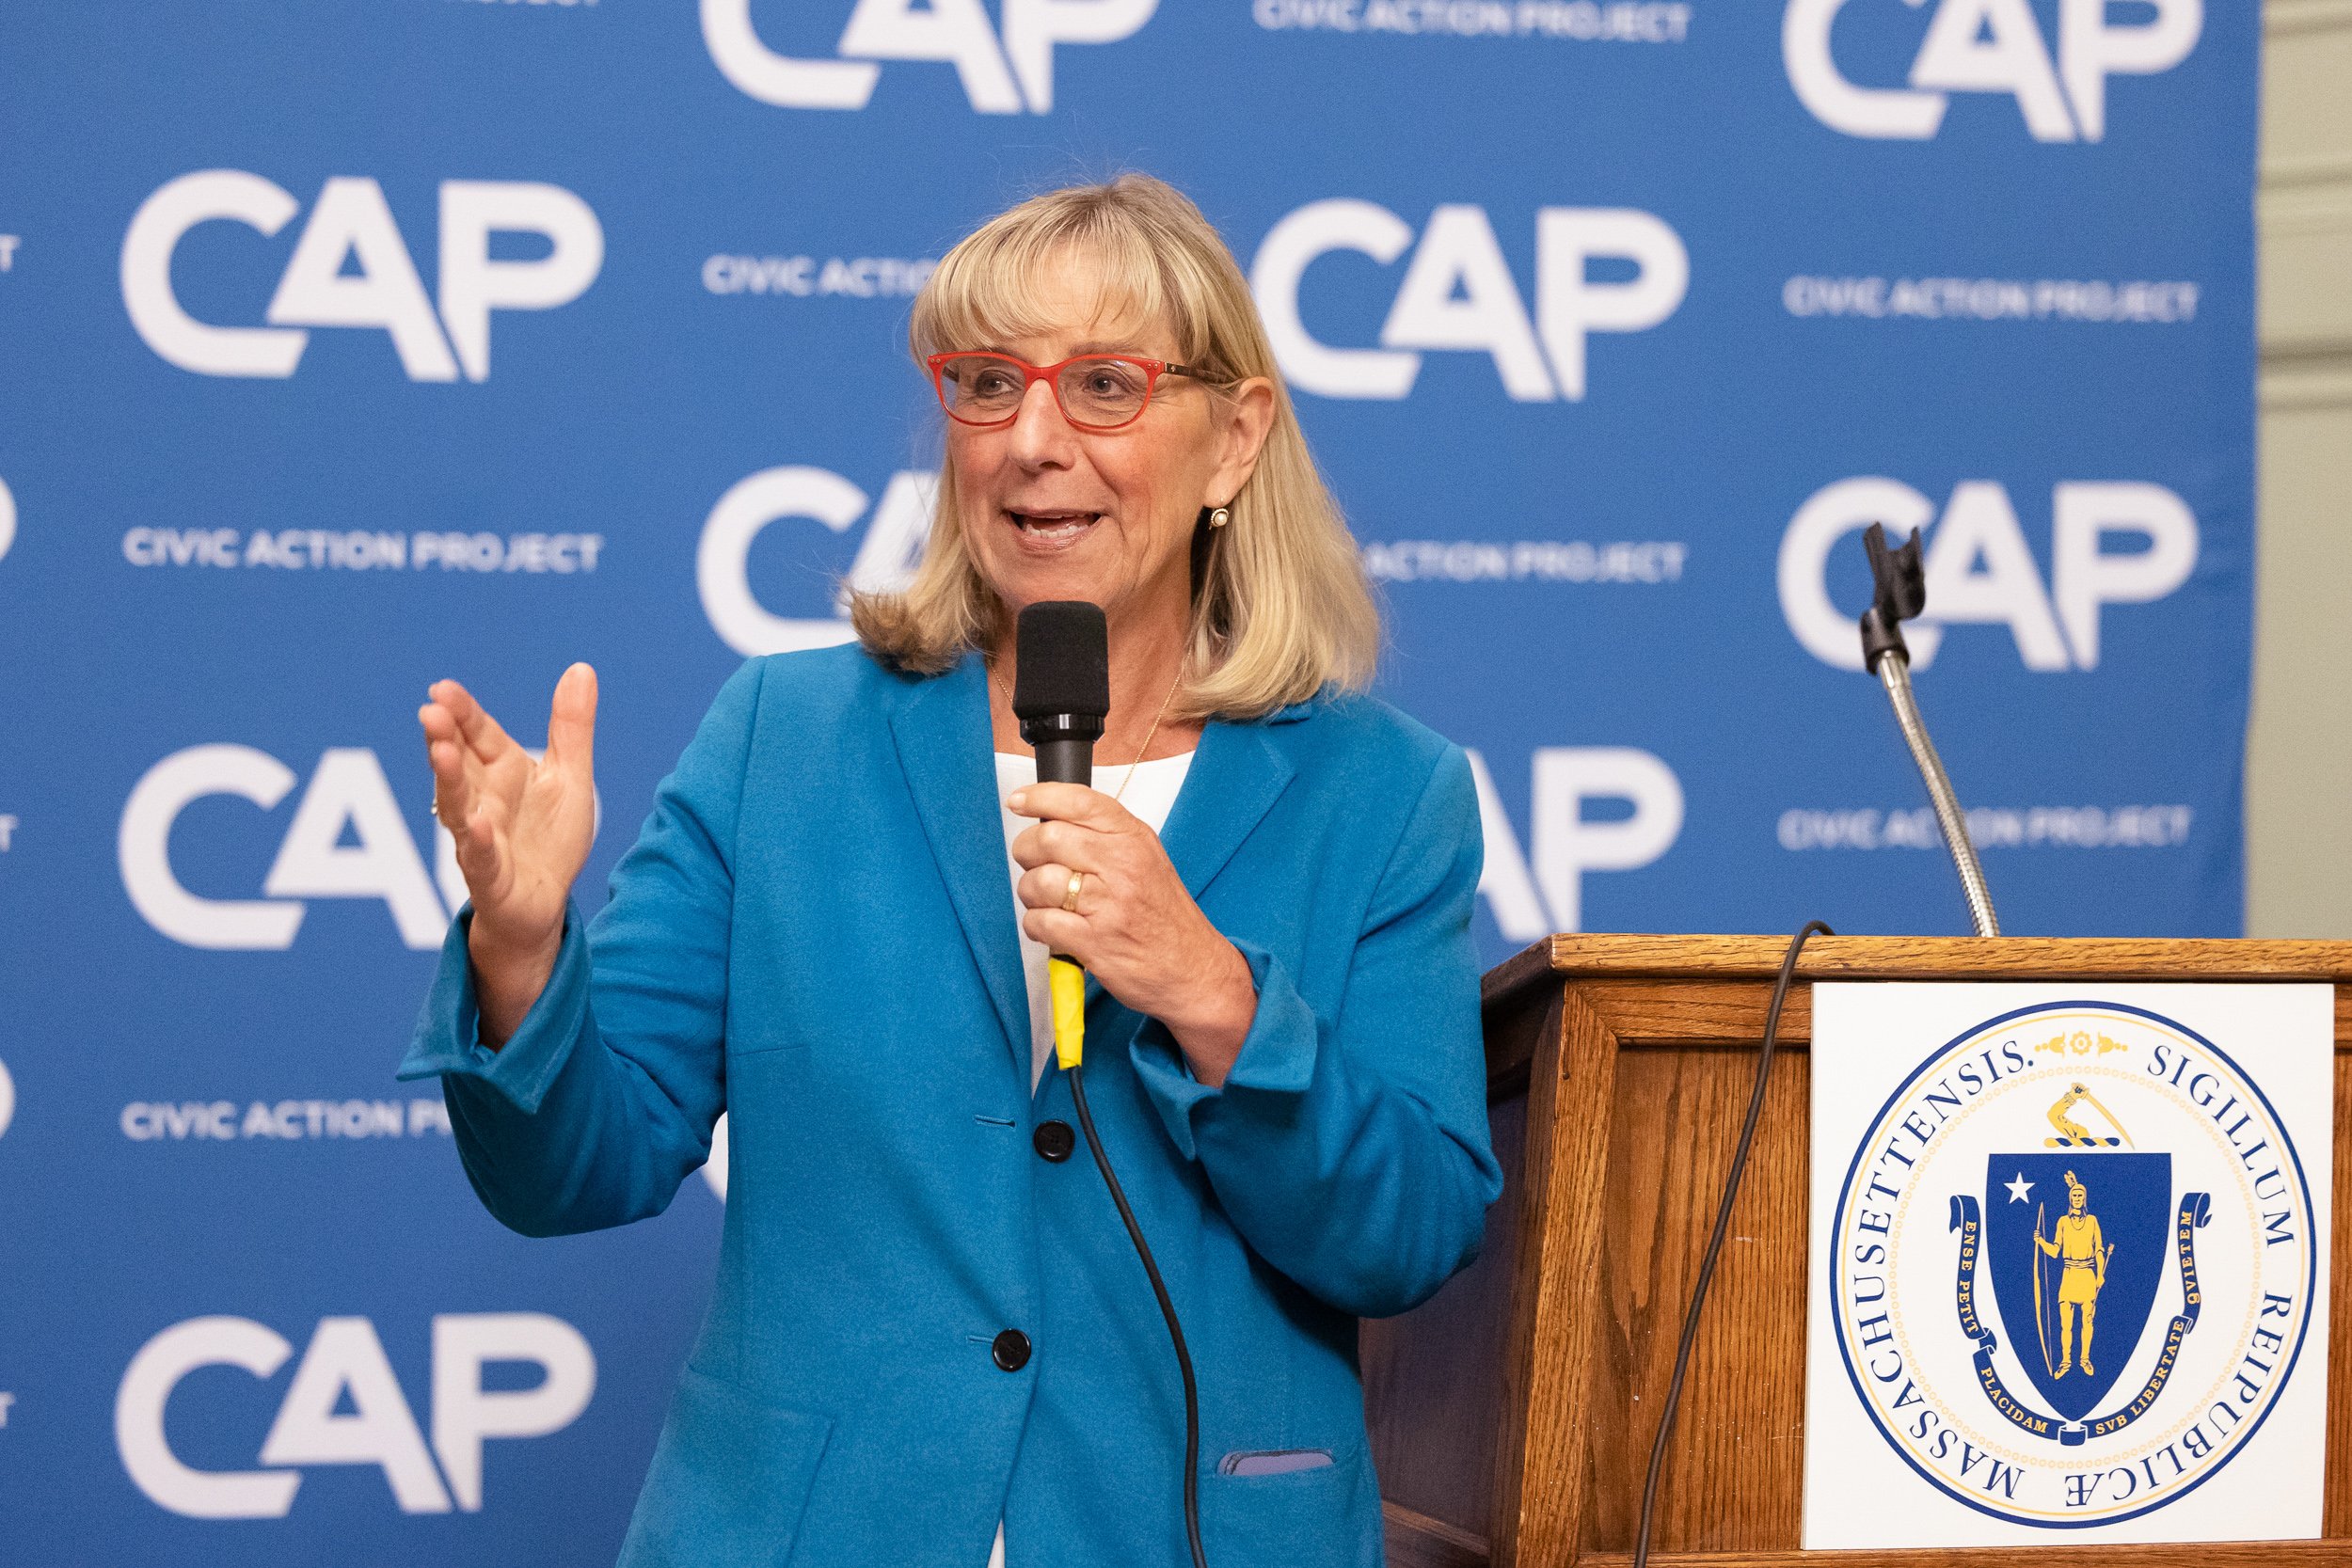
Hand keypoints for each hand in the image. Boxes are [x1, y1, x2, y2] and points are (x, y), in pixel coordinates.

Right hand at [418, 665, 597, 1042]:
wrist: (546, 904)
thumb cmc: (549, 838)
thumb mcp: (570, 776)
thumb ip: (571, 727)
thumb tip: (581, 668)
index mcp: (503, 772)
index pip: (480, 735)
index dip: (463, 713)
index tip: (442, 688)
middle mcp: (483, 800)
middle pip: (459, 765)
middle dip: (444, 738)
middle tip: (430, 711)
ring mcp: (480, 839)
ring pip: (457, 806)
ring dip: (448, 779)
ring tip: (440, 752)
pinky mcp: (490, 876)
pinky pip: (480, 857)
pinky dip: (476, 841)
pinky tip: (475, 823)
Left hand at [1008, 782, 1256, 1085]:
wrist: (1194, 970)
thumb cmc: (1164, 915)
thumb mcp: (1146, 858)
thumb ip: (1104, 835)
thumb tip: (1048, 817)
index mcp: (1134, 838)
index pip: (1078, 801)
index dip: (1038, 797)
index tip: (1018, 801)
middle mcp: (1122, 865)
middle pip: (1047, 838)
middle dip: (1029, 852)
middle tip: (1038, 866)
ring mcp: (1107, 905)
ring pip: (1037, 881)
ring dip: (1031, 894)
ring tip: (1051, 904)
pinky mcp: (1093, 942)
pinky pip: (1039, 922)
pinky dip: (1037, 926)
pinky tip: (1056, 929)